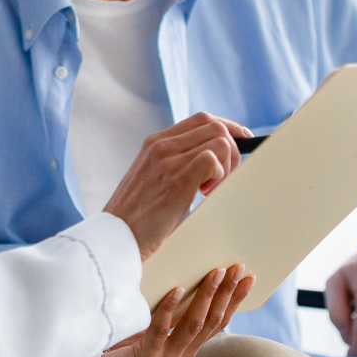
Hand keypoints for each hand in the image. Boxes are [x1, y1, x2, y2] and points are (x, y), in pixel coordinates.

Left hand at [101, 265, 253, 356]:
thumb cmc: (123, 353)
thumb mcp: (153, 334)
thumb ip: (170, 317)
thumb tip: (184, 278)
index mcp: (188, 352)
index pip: (219, 323)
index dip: (235, 301)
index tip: (249, 278)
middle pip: (212, 321)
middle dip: (227, 293)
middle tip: (237, 268)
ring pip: (193, 325)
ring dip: (207, 297)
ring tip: (215, 273)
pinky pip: (161, 330)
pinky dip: (170, 308)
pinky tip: (177, 289)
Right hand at [102, 112, 251, 258]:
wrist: (114, 237)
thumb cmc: (135, 216)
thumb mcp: (151, 179)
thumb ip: (172, 164)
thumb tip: (209, 162)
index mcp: (154, 142)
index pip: (202, 119)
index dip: (229, 128)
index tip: (242, 141)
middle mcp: (161, 145)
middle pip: (216, 126)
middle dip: (233, 151)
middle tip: (222, 179)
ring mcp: (167, 161)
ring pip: (220, 141)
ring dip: (227, 166)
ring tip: (209, 190)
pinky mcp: (176, 181)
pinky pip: (213, 160)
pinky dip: (219, 177)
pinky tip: (204, 195)